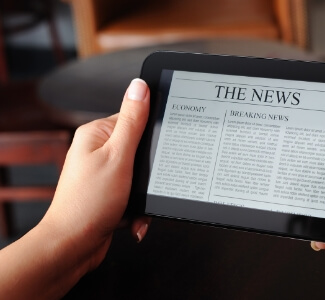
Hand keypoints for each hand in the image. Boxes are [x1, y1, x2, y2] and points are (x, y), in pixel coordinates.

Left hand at [42, 78, 151, 269]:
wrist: (73, 246)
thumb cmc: (89, 203)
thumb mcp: (118, 156)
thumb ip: (133, 121)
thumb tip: (139, 86)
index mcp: (96, 133)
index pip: (134, 118)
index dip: (150, 136)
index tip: (157, 152)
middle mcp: (97, 151)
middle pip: (140, 149)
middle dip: (148, 173)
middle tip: (143, 184)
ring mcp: (103, 173)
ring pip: (141, 175)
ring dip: (144, 195)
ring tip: (135, 208)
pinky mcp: (110, 192)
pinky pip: (134, 194)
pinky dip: (137, 209)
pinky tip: (132, 219)